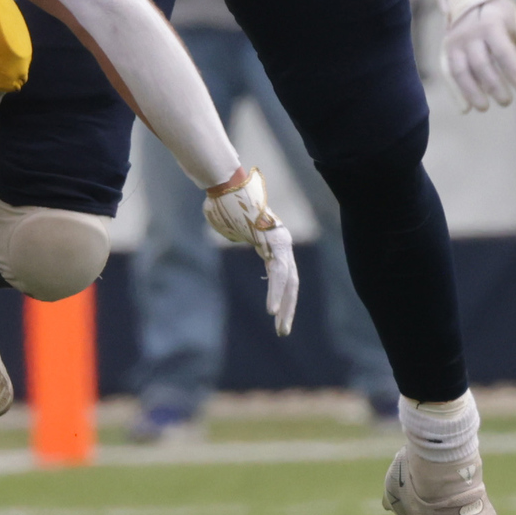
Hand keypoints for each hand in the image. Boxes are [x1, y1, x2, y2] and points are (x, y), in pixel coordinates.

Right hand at [203, 167, 298, 336]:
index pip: (284, 273)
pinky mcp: (276, 242)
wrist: (226, 183)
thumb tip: (230, 232)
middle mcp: (282, 241)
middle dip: (288, 307)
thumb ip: (236, 233)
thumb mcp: (230, 225)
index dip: (282, 294)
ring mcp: (281, 241)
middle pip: (292, 281)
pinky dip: (276, 292)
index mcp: (273, 238)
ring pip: (288, 280)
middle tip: (282, 331)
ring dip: (284, 305)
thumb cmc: (223, 201)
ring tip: (279, 326)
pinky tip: (272, 310)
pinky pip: (279, 272)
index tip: (277, 315)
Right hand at [440, 0, 515, 111]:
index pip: (502, 50)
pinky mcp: (445, 51)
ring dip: (471, 91)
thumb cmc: (499, 15)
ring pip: (460, 70)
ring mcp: (454, 43)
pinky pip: (447, 73)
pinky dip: (455, 92)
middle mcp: (469, 33)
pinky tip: (465, 109)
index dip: (513, 69)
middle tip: (507, 101)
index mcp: (490, 24)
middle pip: (480, 63)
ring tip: (485, 108)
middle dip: (493, 85)